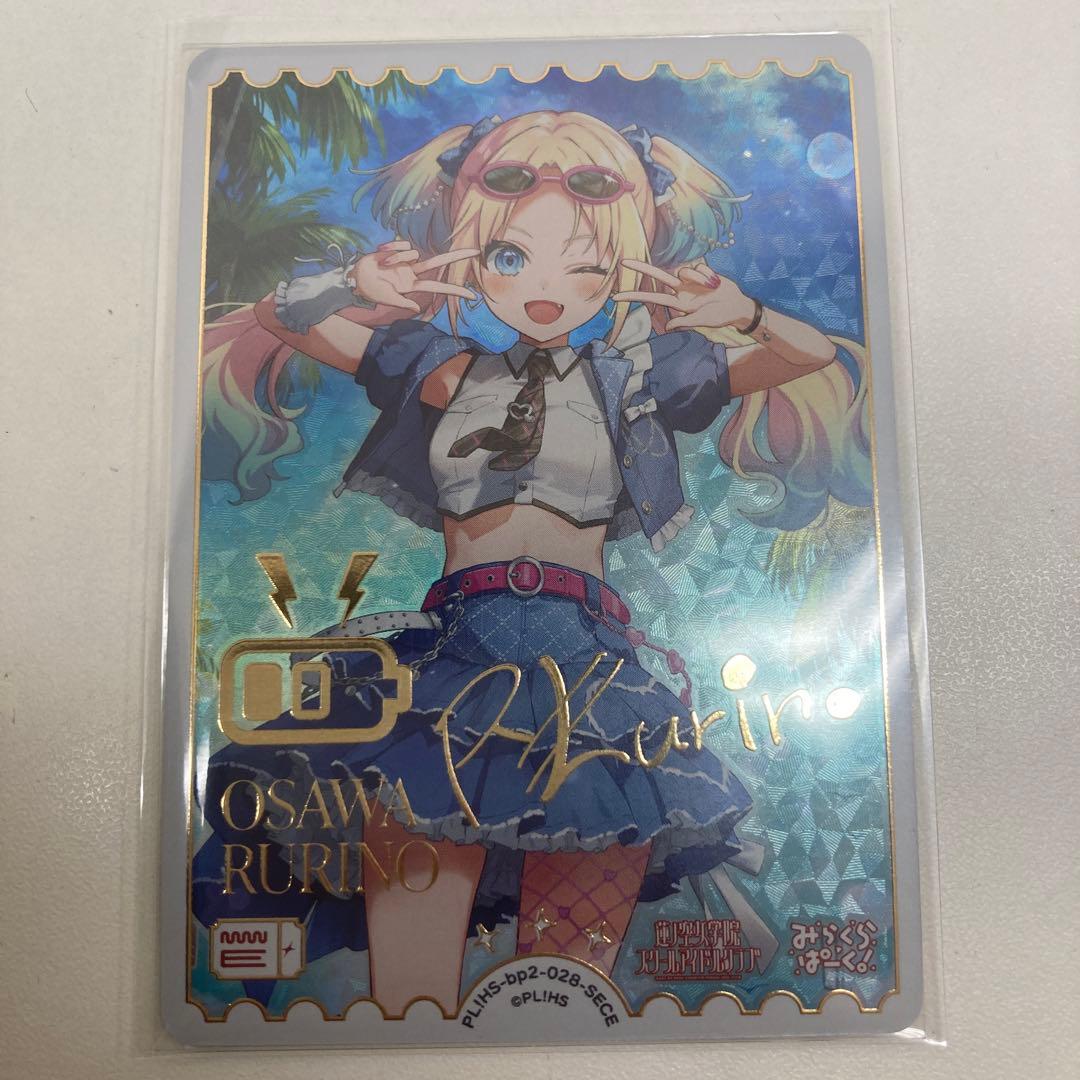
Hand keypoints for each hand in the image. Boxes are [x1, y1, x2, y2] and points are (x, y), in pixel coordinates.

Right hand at [348, 240, 479, 314]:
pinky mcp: (398, 250)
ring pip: (413, 252)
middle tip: (477, 251)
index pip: (439, 287)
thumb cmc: (371, 291)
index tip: (473, 296)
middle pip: (439, 262)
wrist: (356, 277)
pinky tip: (381, 255)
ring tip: (382, 266)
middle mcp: (413, 272)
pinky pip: (402, 244)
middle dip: (457, 256)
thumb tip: (417, 307)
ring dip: (396, 258)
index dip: (455, 290)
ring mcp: (406, 260)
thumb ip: (403, 302)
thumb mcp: (387, 299)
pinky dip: (391, 249)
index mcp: (413, 286)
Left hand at [613, 259, 756, 331]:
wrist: (737, 306)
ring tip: (712, 289)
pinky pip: (699, 266)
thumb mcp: (702, 321)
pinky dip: (708, 274)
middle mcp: (680, 290)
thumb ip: (685, 322)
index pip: (652, 299)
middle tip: (623, 261)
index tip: (616, 297)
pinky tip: (715, 283)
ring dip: (699, 278)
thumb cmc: (720, 316)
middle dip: (641, 268)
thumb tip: (668, 327)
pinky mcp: (701, 271)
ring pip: (684, 270)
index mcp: (678, 303)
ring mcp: (690, 280)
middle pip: (657, 276)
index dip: (634, 297)